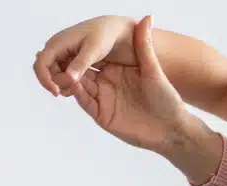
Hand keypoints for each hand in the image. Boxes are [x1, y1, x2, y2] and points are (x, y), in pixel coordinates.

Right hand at [34, 15, 137, 95]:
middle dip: (57, 82)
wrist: (114, 29)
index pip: (41, 64)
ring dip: (64, 83)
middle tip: (74, 89)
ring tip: (78, 88)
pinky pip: (65, 73)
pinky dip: (71, 81)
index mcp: (58, 44)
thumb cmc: (104, 35)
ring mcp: (63, 55)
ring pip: (56, 74)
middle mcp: (57, 49)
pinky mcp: (71, 60)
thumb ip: (81, 64)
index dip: (45, 79)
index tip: (56, 92)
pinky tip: (81, 85)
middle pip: (47, 72)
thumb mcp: (94, 50)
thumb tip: (69, 78)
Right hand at [53, 16, 221, 182]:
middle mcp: (106, 84)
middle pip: (77, 72)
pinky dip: (78, 93)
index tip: (65, 42)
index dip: (76, 52)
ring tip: (61, 70)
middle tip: (53, 57)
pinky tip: (73, 84)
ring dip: (67, 78)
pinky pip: (86, 102)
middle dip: (64, 65)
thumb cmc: (168, 100)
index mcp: (114, 71)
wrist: (173, 129)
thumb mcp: (153, 70)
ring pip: (78, 86)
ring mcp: (103, 100)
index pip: (89, 59)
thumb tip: (148, 17)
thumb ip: (145, 45)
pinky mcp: (103, 115)